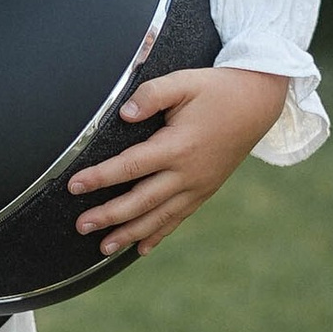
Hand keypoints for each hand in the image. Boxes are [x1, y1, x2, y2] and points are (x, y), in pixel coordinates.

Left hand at [66, 67, 288, 258]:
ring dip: (130, 234)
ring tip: (103, 249)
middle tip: (80, 226)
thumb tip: (125, 113)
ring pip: (159, 217)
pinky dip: (158, 235)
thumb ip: (151, 95)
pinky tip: (141, 249)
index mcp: (178, 146)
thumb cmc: (216, 89)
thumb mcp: (184, 82)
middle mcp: (188, 173)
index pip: (131, 165)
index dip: (100, 177)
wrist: (257, 104)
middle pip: (142, 201)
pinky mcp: (204, 191)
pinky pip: (178, 218)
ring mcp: (198, 187)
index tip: (74, 186)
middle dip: (109, 216)